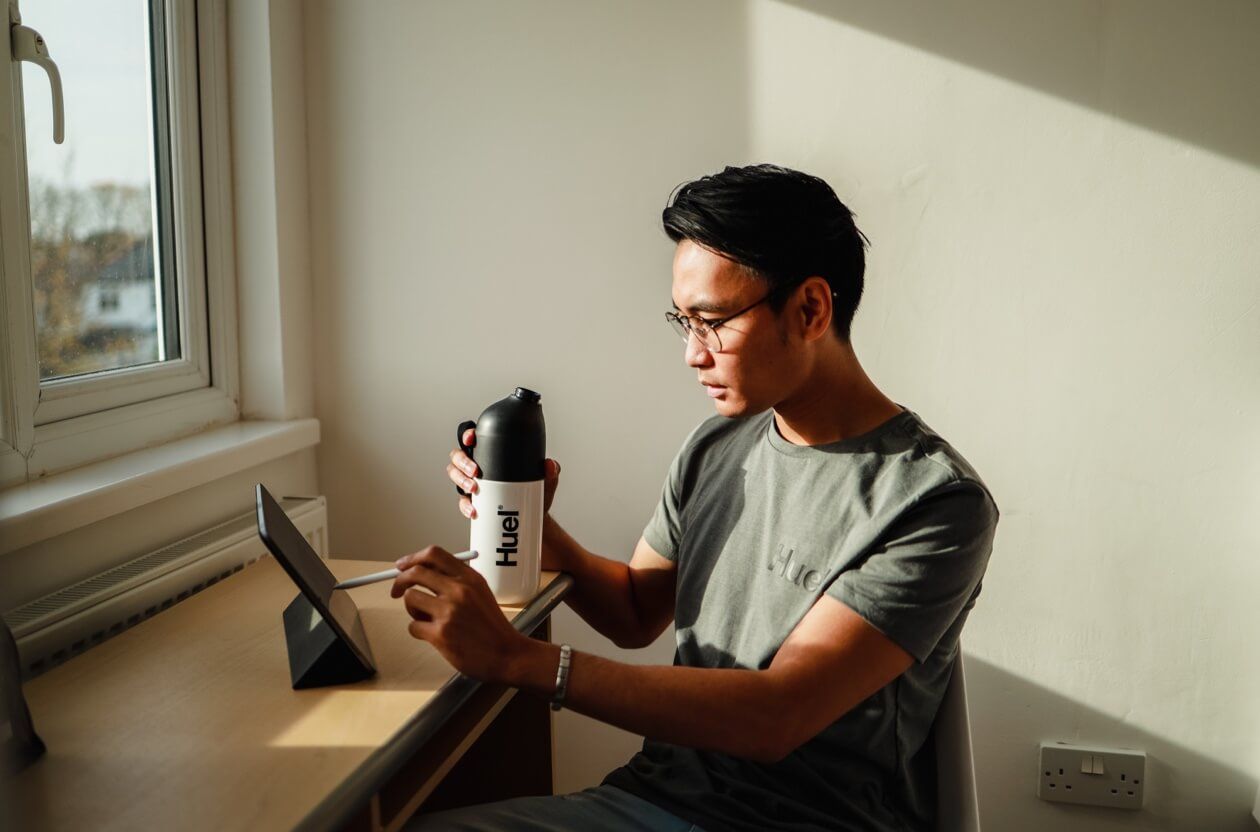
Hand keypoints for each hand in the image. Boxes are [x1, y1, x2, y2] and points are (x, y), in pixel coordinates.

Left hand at [390, 546, 533, 683]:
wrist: (507, 654)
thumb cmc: (492, 626)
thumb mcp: (480, 592)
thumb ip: (456, 580)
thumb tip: (423, 572)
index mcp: (469, 578)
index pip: (434, 554)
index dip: (413, 558)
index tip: (403, 566)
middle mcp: (459, 591)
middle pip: (415, 573)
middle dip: (400, 581)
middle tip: (397, 591)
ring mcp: (448, 612)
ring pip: (410, 598)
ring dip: (412, 609)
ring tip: (426, 618)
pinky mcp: (440, 634)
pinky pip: (413, 626)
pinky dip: (418, 630)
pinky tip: (433, 635)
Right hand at [447, 427, 560, 519]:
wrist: (529, 518)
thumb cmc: (532, 493)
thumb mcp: (544, 480)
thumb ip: (550, 471)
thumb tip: (550, 465)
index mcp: (492, 453)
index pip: (475, 438)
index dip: (468, 434)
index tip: (471, 439)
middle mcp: (478, 464)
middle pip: (458, 455)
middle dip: (462, 462)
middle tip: (475, 471)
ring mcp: (471, 482)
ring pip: (454, 474)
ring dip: (460, 480)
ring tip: (473, 489)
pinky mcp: (470, 500)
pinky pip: (461, 500)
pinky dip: (464, 505)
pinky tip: (473, 510)